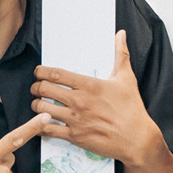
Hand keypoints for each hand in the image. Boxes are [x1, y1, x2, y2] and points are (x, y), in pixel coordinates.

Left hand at [32, 33, 167, 166]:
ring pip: (42, 109)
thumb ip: (121, 54)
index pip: (55, 74)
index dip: (41, 71)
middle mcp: (79, 101)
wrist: (137, 138)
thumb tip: (121, 34)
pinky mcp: (75, 136)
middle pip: (44, 89)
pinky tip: (42, 123)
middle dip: (36, 87)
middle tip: (37, 88)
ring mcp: (75, 119)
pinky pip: (48, 130)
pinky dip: (41, 126)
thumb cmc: (132, 108)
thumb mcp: (126, 78)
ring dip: (36, 105)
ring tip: (39, 105)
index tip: (39, 72)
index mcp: (89, 85)